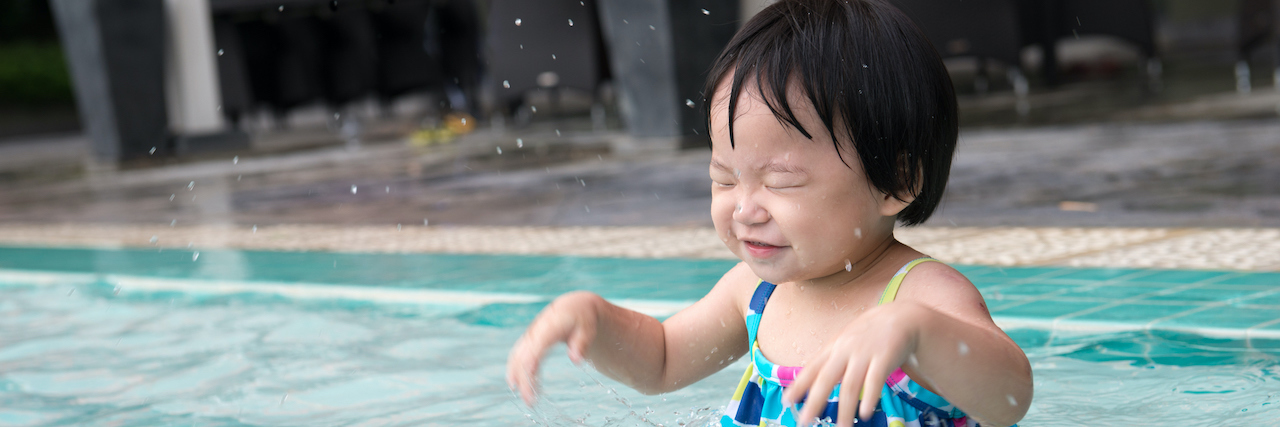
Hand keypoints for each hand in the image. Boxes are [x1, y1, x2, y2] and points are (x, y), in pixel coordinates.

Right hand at [506, 291, 601, 405]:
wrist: (572, 308)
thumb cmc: (582, 319)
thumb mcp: (588, 328)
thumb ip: (581, 343)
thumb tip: (576, 360)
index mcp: (551, 325)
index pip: (537, 345)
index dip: (531, 361)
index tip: (530, 379)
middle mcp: (536, 331)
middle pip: (524, 356)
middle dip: (524, 379)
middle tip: (531, 401)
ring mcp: (530, 336)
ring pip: (517, 357)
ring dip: (518, 377)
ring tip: (525, 398)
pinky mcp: (528, 341)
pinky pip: (517, 356)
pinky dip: (515, 371)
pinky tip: (516, 385)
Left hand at [782, 301, 924, 425]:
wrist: (901, 316)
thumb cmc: (869, 333)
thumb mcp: (845, 341)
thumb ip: (830, 359)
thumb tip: (810, 379)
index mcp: (834, 348)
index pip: (812, 368)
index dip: (798, 385)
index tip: (786, 401)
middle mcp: (845, 351)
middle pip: (826, 379)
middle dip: (814, 402)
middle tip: (804, 421)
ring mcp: (864, 354)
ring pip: (851, 385)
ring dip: (845, 410)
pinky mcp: (885, 358)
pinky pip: (875, 380)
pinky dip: (870, 397)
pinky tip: (865, 413)